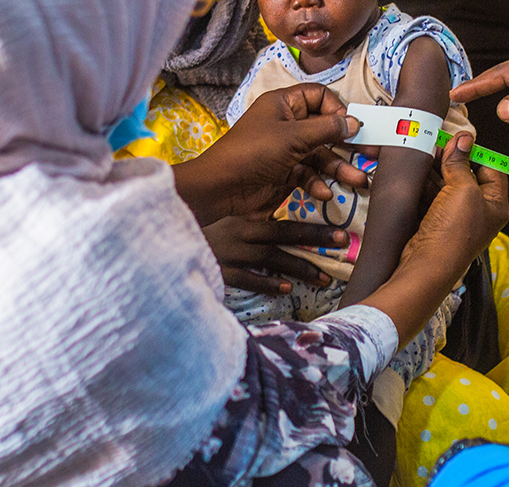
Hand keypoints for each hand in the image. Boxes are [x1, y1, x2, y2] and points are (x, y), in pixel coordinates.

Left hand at [172, 83, 365, 225]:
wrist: (220, 188)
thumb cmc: (253, 152)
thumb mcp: (293, 138)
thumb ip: (326, 129)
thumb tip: (354, 121)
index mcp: (284, 105)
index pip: (319, 97)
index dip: (337, 110)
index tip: (352, 126)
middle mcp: (287, 124)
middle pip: (325, 129)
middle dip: (347, 144)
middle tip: (372, 153)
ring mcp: (286, 150)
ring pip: (320, 156)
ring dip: (339, 169)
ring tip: (359, 182)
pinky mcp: (284, 173)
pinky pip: (308, 175)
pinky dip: (317, 183)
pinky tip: (324, 193)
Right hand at [202, 216, 347, 293]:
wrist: (163, 241)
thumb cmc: (197, 234)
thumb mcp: (223, 224)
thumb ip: (249, 226)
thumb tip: (279, 232)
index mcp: (243, 218)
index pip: (284, 221)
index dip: (313, 227)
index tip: (340, 230)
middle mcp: (239, 232)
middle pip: (284, 234)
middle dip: (315, 238)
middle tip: (344, 242)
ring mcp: (229, 252)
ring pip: (271, 258)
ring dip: (299, 267)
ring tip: (324, 278)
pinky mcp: (218, 270)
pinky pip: (246, 278)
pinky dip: (267, 283)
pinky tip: (286, 289)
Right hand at [358, 132, 508, 343]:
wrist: (426, 265)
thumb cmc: (453, 231)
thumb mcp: (462, 190)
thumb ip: (461, 163)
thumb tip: (464, 139)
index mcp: (495, 205)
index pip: (492, 170)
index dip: (476, 153)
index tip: (460, 139)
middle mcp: (478, 212)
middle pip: (467, 176)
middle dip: (452, 160)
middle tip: (437, 143)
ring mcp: (456, 218)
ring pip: (447, 185)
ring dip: (435, 170)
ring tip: (423, 154)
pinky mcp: (436, 222)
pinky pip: (432, 197)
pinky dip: (424, 185)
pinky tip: (415, 173)